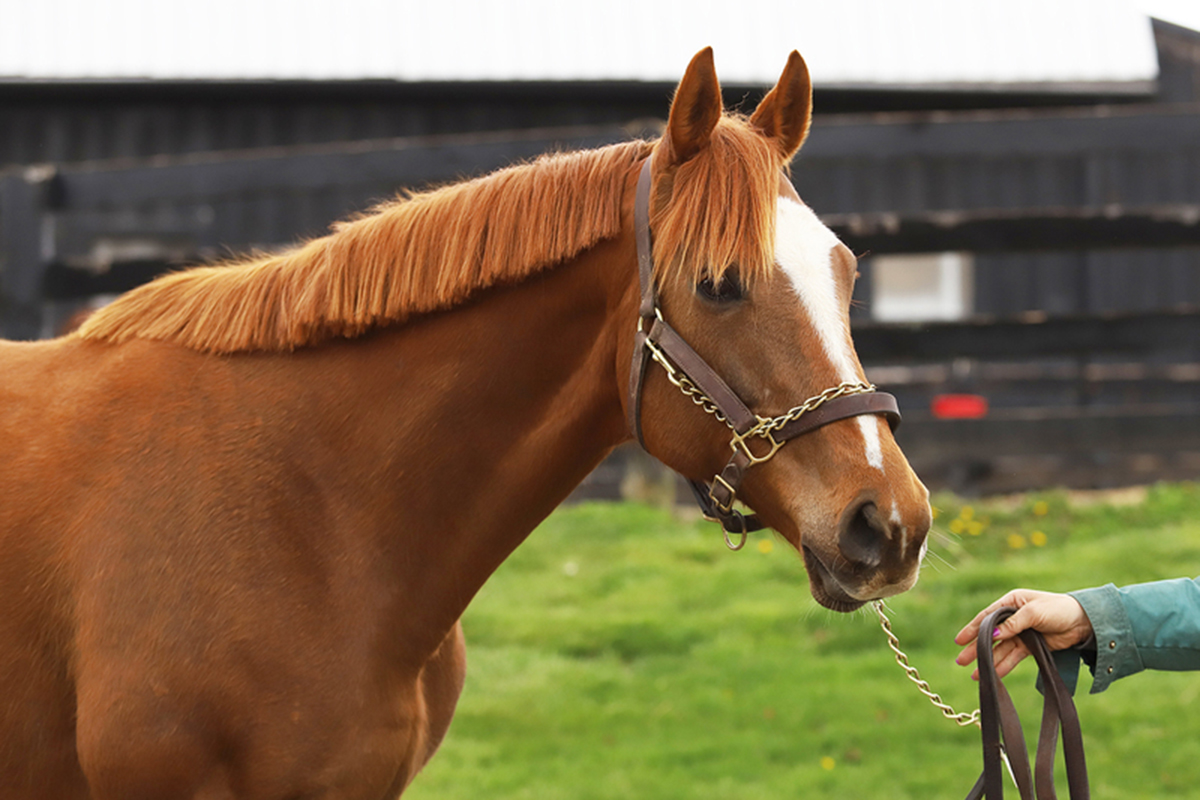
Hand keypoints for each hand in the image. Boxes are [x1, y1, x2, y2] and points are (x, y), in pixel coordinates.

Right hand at [954, 589, 1093, 679]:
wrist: (1084, 622)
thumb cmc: (1059, 609)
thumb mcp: (1034, 612)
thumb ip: (1012, 624)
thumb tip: (993, 634)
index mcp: (1011, 602)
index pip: (987, 617)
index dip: (972, 629)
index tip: (958, 641)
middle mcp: (1013, 617)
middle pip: (990, 635)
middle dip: (975, 648)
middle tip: (961, 661)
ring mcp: (1021, 633)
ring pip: (1000, 649)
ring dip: (988, 660)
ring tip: (975, 674)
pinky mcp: (1031, 646)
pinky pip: (1013, 657)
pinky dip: (1003, 666)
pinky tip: (993, 674)